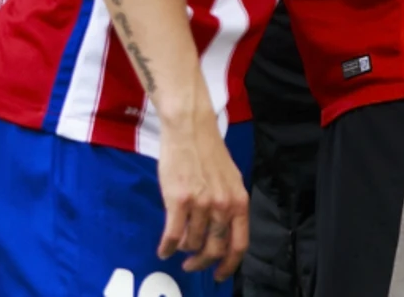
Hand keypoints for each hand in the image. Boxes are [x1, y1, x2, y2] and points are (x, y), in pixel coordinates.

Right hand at [154, 105, 248, 280]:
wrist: (189, 128)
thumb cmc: (207, 150)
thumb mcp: (230, 179)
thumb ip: (229, 205)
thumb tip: (223, 231)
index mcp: (239, 202)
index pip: (239, 245)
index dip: (229, 265)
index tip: (219, 275)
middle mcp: (222, 206)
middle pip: (214, 248)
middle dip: (202, 262)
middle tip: (192, 266)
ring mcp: (201, 204)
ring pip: (192, 242)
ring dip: (183, 249)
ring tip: (177, 246)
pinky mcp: (178, 200)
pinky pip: (173, 234)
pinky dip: (167, 246)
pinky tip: (163, 250)